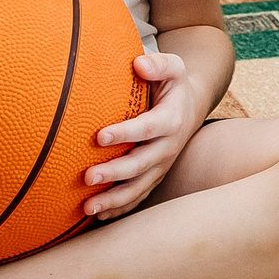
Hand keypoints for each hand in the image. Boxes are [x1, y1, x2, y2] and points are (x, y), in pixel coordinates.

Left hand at [81, 51, 205, 218]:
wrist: (190, 107)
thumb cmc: (173, 85)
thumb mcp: (174, 67)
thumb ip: (159, 64)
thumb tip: (139, 63)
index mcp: (171, 119)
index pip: (147, 128)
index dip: (125, 133)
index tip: (99, 136)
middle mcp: (168, 147)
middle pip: (141, 164)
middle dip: (115, 173)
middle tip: (88, 177)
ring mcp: (162, 165)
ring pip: (139, 187)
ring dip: (114, 199)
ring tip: (88, 207)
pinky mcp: (155, 176)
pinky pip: (139, 196)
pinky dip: (120, 208)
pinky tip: (98, 215)